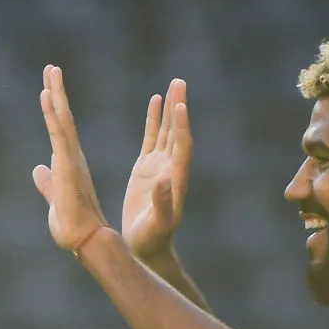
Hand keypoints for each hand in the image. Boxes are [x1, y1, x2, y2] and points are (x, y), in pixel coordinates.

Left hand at [31, 64, 109, 253]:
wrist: (85, 240)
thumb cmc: (73, 225)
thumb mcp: (55, 199)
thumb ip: (47, 183)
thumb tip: (38, 169)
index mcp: (69, 163)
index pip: (60, 129)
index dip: (54, 108)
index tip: (49, 87)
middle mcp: (72, 156)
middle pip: (62, 117)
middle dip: (56, 91)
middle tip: (51, 68)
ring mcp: (71, 158)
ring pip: (62, 120)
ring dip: (55, 94)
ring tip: (51, 71)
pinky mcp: (68, 165)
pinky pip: (60, 133)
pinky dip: (53, 113)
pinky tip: (47, 95)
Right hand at [120, 79, 191, 259]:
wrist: (146, 246)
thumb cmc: (153, 238)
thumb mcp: (158, 223)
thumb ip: (162, 202)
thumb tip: (165, 180)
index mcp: (176, 179)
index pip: (182, 146)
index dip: (182, 126)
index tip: (180, 105)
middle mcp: (171, 168)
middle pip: (178, 132)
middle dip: (179, 107)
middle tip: (179, 82)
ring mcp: (159, 166)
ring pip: (167, 131)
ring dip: (170, 108)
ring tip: (173, 84)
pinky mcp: (146, 168)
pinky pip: (152, 138)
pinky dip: (154, 120)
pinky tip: (155, 101)